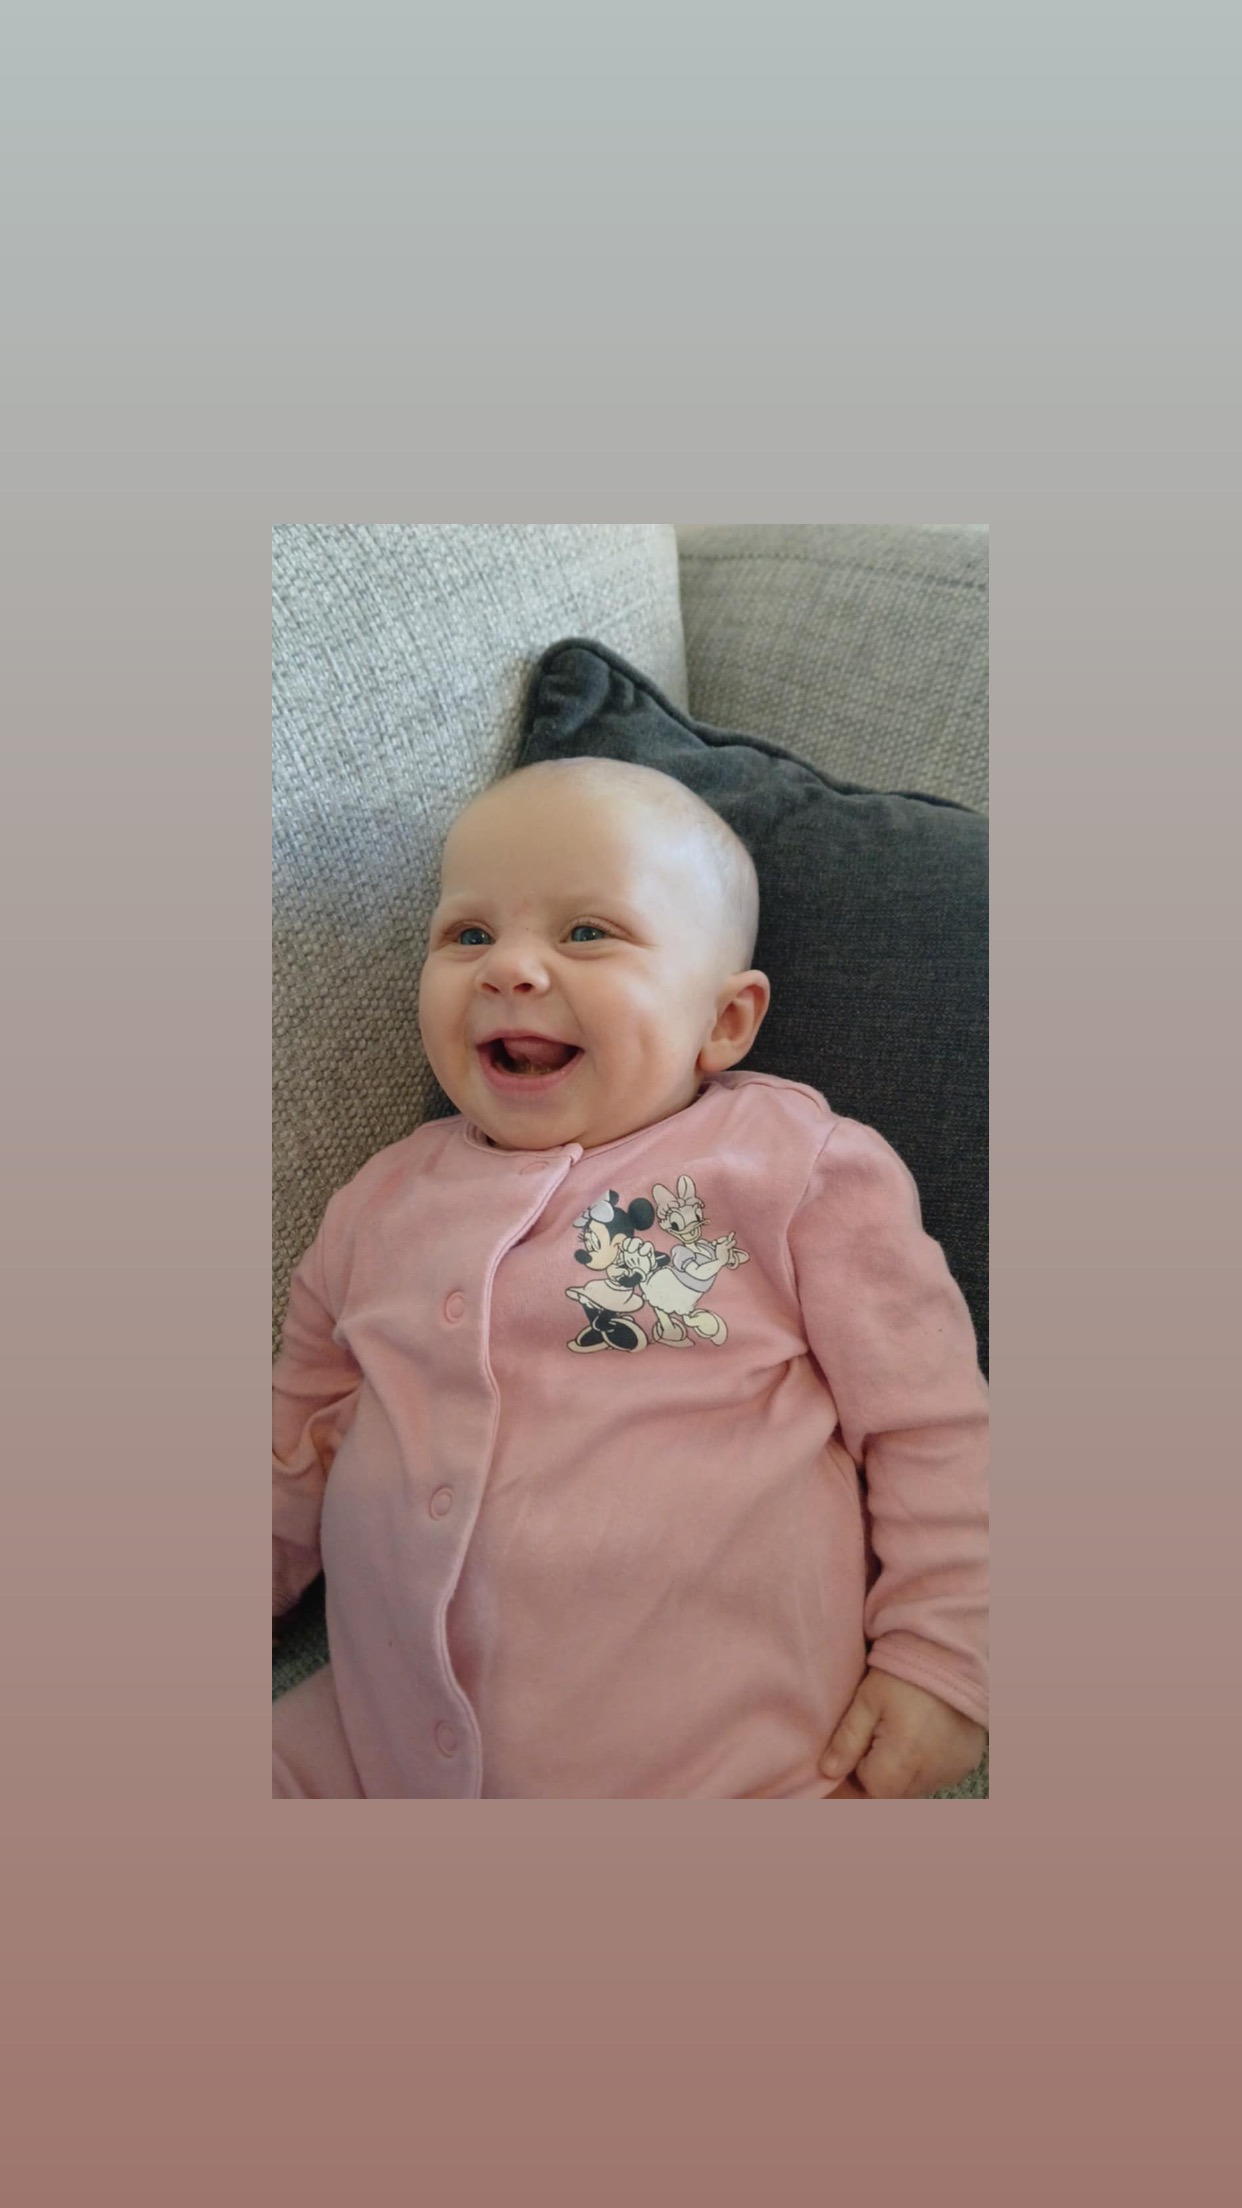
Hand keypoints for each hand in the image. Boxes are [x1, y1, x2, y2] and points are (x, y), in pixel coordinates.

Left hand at [819, 1668, 985, 1797]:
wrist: (949, 1654)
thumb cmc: (902, 1673)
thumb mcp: (867, 1699)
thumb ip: (847, 1739)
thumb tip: (828, 1772)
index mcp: (905, 1757)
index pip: (873, 1791)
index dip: (858, 1775)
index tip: (855, 1751)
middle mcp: (933, 1771)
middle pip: (896, 1793)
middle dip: (879, 1777)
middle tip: (874, 1740)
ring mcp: (953, 1769)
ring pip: (916, 1788)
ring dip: (902, 1774)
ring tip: (899, 1737)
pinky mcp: (966, 1763)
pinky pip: (937, 1778)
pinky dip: (924, 1768)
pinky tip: (920, 1741)